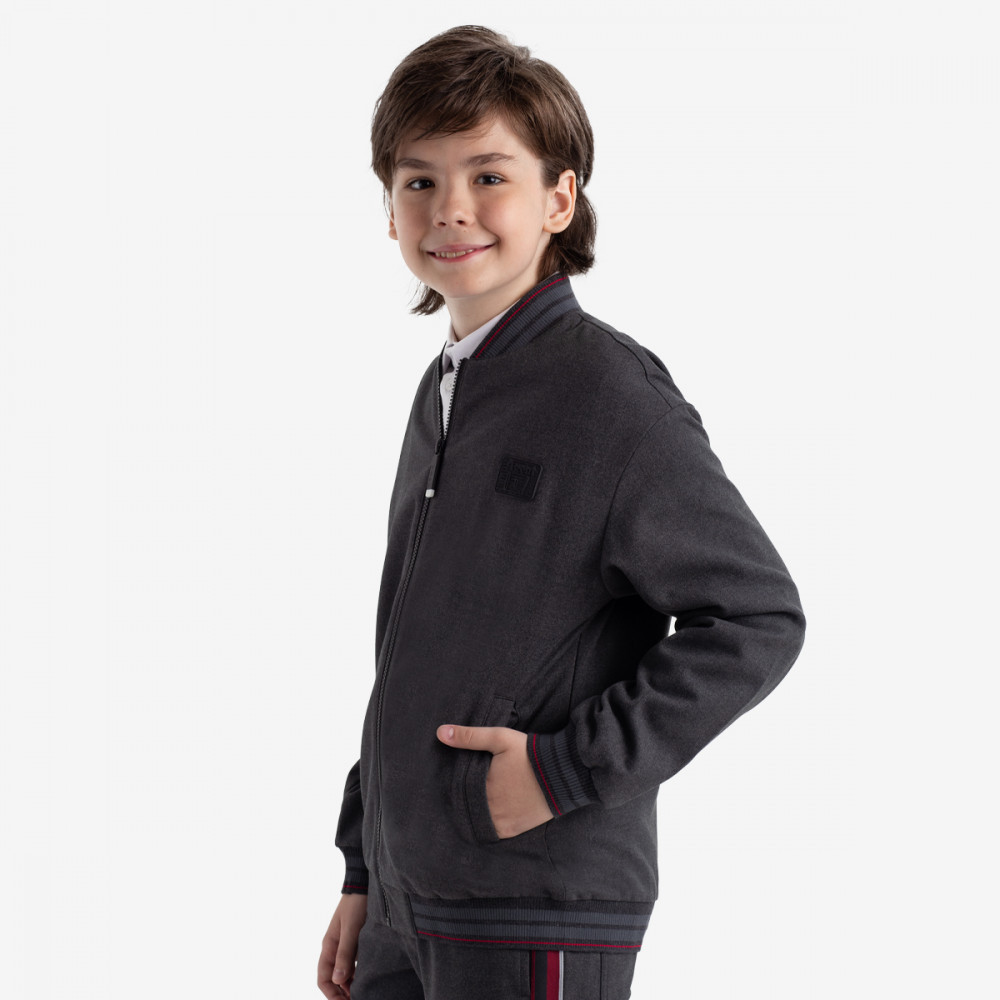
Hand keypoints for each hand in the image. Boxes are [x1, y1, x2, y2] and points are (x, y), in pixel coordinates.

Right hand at [317, 892, 367, 997]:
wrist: (363, 885)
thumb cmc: (356, 904)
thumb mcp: (351, 928)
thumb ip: (345, 953)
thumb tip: (338, 980)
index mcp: (329, 946)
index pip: (324, 979)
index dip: (331, 994)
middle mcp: (335, 948)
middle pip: (334, 979)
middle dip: (342, 993)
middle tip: (358, 999)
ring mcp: (345, 945)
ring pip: (344, 973)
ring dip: (351, 985)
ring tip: (364, 993)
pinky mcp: (356, 942)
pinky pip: (353, 964)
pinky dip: (358, 974)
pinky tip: (368, 978)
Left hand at [437, 724, 552, 837]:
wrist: (561, 773)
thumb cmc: (528, 754)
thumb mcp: (499, 738)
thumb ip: (469, 736)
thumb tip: (440, 732)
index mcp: (482, 786)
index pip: (458, 790)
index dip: (457, 785)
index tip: (459, 780)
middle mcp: (489, 808)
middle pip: (468, 806)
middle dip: (466, 798)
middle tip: (471, 789)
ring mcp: (502, 821)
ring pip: (478, 820)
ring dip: (477, 812)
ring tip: (480, 801)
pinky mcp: (514, 829)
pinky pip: (493, 831)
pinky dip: (489, 824)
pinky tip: (491, 812)